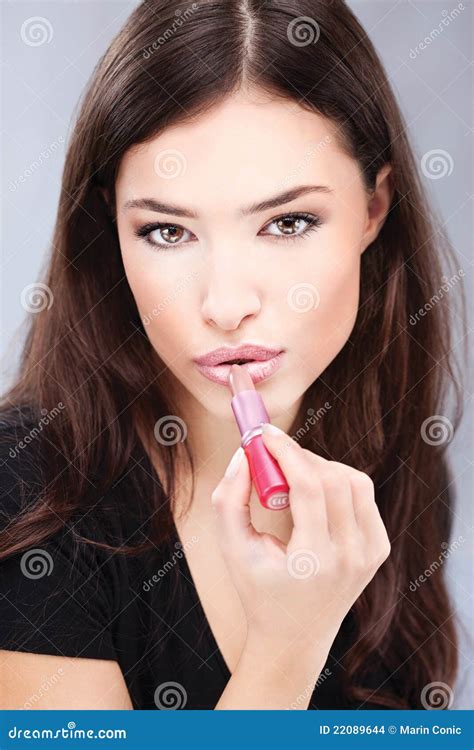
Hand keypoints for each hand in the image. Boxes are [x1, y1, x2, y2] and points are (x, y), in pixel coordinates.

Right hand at [210, 425, 390, 661]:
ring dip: (322, 467)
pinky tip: (316, 495)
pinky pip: (363, 495)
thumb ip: (230, 497)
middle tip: (274, 456)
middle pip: (334, 479)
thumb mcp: (231, 547)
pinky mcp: (378, 548)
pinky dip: (339, 483)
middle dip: (301, 457)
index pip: (310, 487)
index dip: (286, 451)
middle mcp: (350, 557)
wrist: (294, 636)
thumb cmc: (258, 589)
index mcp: (313, 561)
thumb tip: (247, 452)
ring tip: (294, 478)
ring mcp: (370, 553)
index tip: (265, 433)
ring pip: (354, 481)